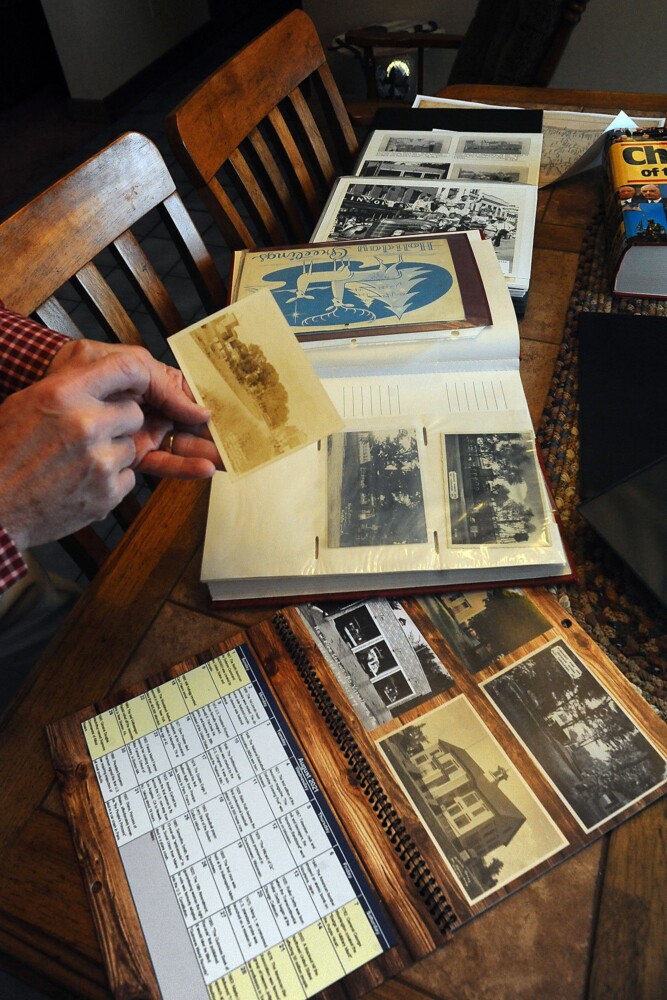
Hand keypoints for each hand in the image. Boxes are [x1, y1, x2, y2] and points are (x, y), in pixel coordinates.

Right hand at [0, 344, 218, 550]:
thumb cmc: (6, 453)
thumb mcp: (28, 402)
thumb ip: (70, 386)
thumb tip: (113, 376)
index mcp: (63, 394)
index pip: (124, 367)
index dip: (140, 376)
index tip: (147, 384)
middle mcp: (85, 423)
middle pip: (134, 413)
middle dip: (119, 424)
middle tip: (89, 435)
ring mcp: (99, 460)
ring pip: (132, 447)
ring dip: (113, 454)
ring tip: (75, 463)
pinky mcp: (108, 492)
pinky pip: (128, 478)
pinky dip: (110, 482)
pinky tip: (79, 483)